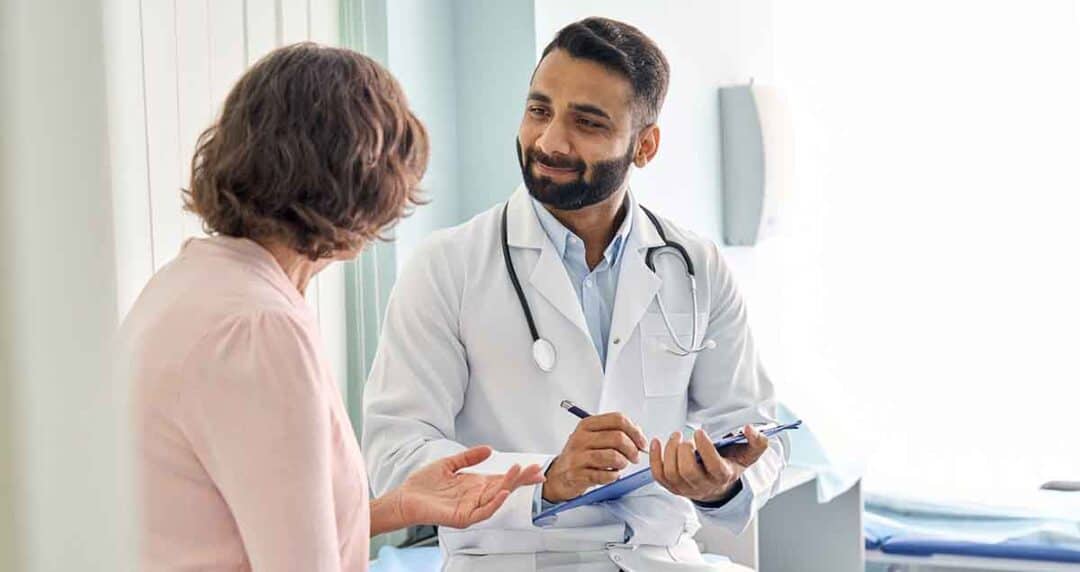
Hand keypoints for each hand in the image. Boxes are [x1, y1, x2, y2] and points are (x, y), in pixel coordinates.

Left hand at [394, 446, 543, 529]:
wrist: (405, 498)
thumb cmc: (423, 485)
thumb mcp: (450, 464)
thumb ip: (469, 457)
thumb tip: (489, 449)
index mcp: (475, 486)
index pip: (502, 479)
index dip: (518, 474)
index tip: (535, 468)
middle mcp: (476, 498)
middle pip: (504, 488)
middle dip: (521, 479)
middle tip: (537, 470)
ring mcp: (471, 508)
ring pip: (496, 498)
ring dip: (509, 486)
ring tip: (519, 473)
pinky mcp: (462, 517)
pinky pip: (483, 512)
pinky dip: (494, 503)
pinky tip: (502, 492)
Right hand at [542, 413, 646, 502]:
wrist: (559, 475)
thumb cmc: (581, 455)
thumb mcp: (594, 437)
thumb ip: (615, 431)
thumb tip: (638, 432)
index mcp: (587, 425)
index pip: (617, 419)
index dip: (635, 431)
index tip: (641, 442)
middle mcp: (581, 438)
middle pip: (617, 438)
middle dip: (632, 449)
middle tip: (635, 457)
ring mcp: (578, 456)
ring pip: (613, 456)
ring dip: (623, 463)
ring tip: (621, 465)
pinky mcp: (578, 474)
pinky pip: (605, 475)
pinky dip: (614, 476)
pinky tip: (611, 474)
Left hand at [649, 425, 768, 503]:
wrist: (718, 487)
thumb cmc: (730, 466)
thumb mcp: (748, 455)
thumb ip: (757, 442)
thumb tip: (749, 428)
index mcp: (722, 476)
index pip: (713, 466)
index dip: (705, 448)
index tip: (700, 432)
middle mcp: (703, 485)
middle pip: (688, 471)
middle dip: (683, 451)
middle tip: (684, 437)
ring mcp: (686, 488)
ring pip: (672, 473)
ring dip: (669, 451)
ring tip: (675, 437)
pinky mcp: (672, 487)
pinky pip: (659, 475)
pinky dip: (654, 458)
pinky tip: (656, 442)